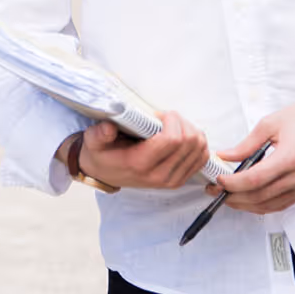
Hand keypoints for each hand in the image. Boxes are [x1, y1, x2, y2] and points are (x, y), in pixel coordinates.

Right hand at [75, 113, 209, 190]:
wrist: (105, 175)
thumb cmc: (102, 155)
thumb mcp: (93, 142)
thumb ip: (98, 134)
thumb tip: (109, 127)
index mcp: (140, 164)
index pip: (172, 140)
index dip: (172, 120)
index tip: (159, 114)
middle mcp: (159, 175)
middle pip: (190, 142)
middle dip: (182, 122)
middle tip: (166, 117)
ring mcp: (172, 180)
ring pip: (199, 149)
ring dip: (191, 131)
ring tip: (174, 126)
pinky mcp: (180, 180)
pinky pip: (201, 159)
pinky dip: (197, 143)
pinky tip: (183, 136)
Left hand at [214, 68, 294, 214]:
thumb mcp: (270, 124)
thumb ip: (246, 144)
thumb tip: (224, 156)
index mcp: (290, 158)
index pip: (254, 180)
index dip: (232, 184)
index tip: (217, 181)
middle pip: (260, 197)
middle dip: (234, 197)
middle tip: (215, 192)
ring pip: (270, 205)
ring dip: (247, 205)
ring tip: (228, 197)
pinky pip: (282, 204)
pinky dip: (263, 205)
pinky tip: (249, 198)